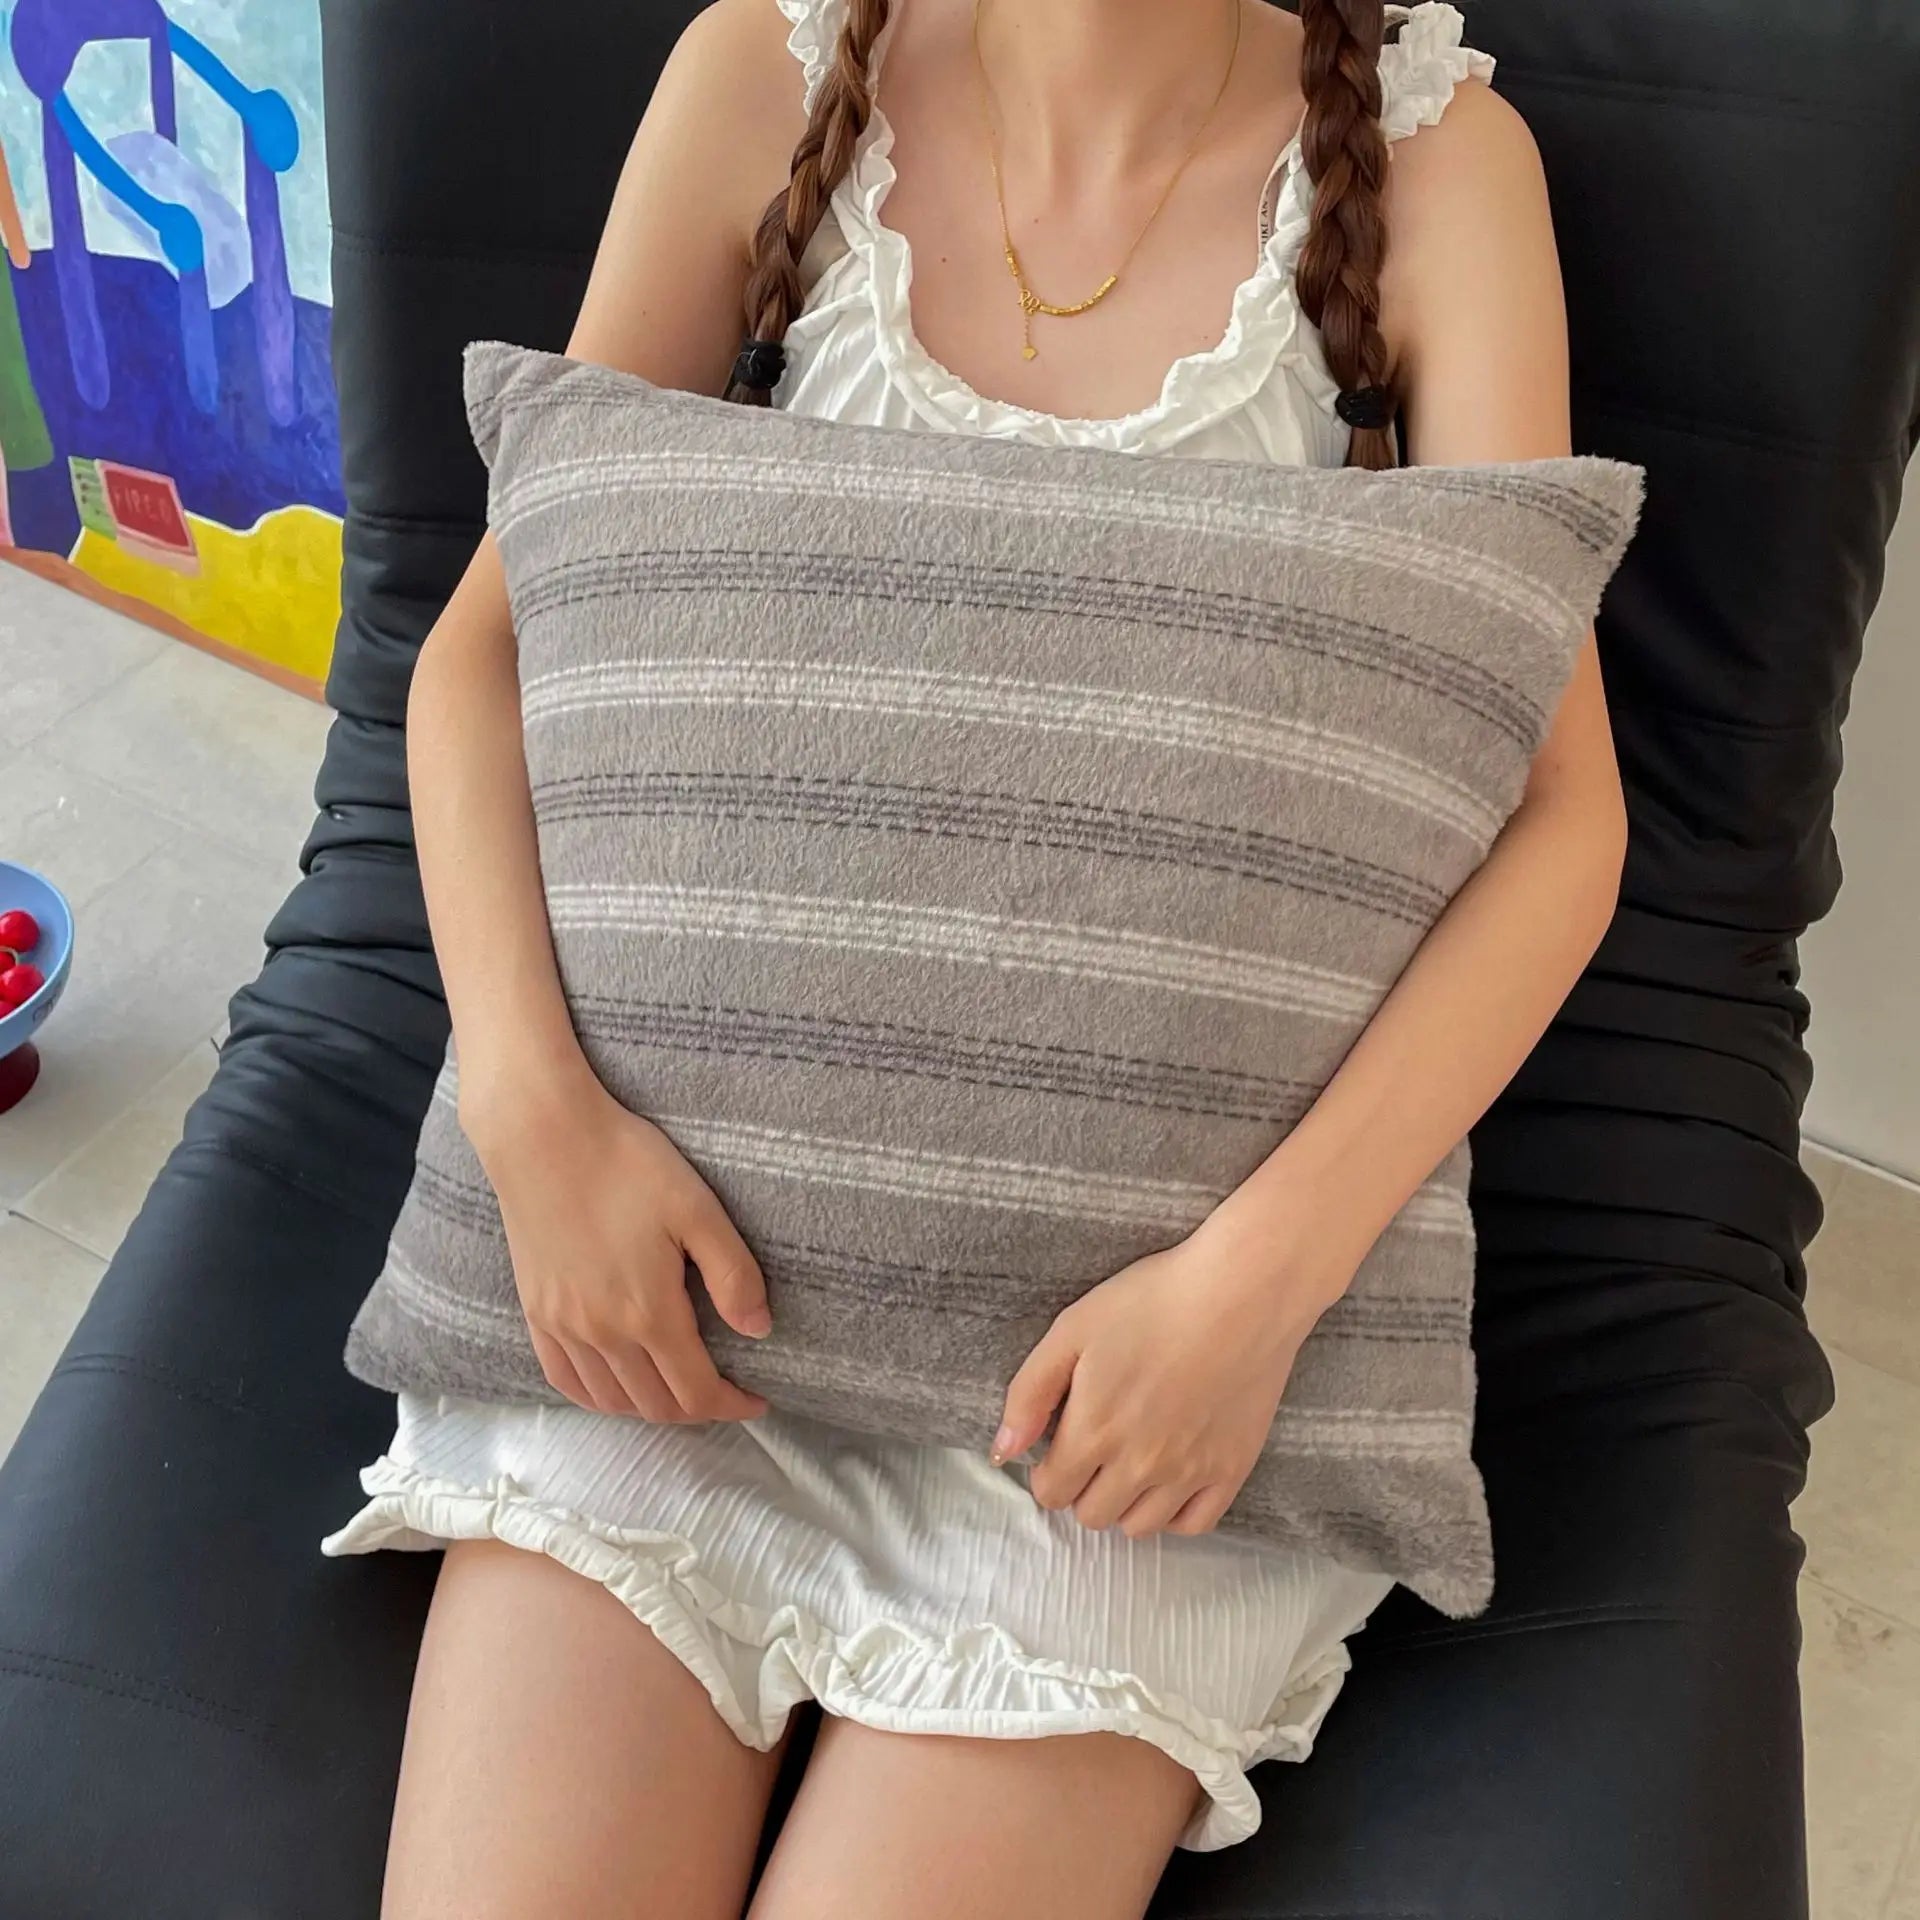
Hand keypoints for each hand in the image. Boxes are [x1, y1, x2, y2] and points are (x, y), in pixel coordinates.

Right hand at [462, 1052, 771, 1424]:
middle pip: (655, 1405)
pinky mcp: (536, 1312)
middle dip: (697, 1410)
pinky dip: (598, 1398)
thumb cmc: (626, 1164)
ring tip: (680, 1389)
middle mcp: (602, 1333)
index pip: (696, 1392)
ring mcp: (562, 1326)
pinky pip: (565, 1380)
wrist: (543, 1136)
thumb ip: (732, 1274)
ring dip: (651, 1407)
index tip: (756, 1401)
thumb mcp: (697, 1209)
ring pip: (611, 1401)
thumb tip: (759, 1330)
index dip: (731, 1405)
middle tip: (725, 1393)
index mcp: (649, 1312)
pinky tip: (618, 1386)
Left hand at [991, 1212, 1347, 1539]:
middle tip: (1094, 1449)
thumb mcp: (1072, 1330)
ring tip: (1129, 1462)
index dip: (1047, 1472)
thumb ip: (1029, 1394)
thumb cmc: (1152, 1300)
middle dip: (1082, 1488)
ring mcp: (1188, 1472)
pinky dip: (1173, 1513)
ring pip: (1138, 1527)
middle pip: (1092, 1515)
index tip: (1059, 1446)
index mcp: (1094, 1431)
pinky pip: (1193, 1524)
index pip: (1052, 1492)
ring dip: (1123, 1503)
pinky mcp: (1231, 1469)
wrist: (1241, 1291)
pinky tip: (1169, 1480)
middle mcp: (1139, 1464)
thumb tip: (1002, 1451)